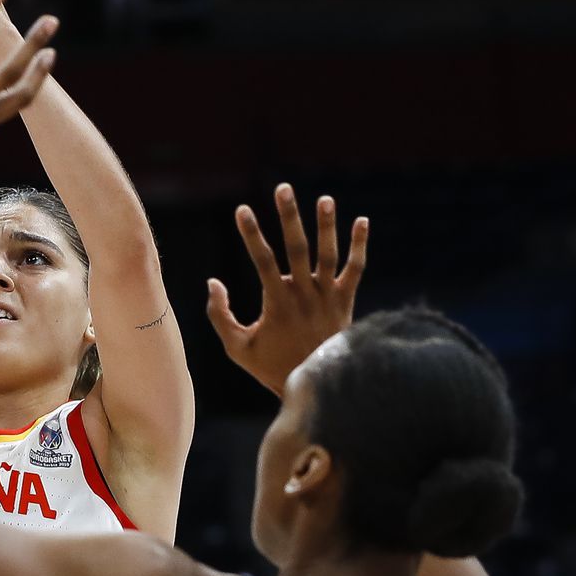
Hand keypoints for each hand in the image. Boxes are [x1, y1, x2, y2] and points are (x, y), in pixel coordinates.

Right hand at [206, 183, 368, 395]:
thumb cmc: (273, 367)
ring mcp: (328, 297)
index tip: (241, 209)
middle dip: (289, 216)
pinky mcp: (346, 302)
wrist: (319, 387)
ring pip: (328, 255)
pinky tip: (363, 221)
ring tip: (326, 199)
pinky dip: (359, 246)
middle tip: (283, 188)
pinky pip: (356, 270)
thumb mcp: (237, 348)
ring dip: (327, 226)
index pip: (262, 260)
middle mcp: (304, 295)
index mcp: (277, 302)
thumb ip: (220, 315)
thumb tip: (213, 282)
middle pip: (297, 248)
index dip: (251, 234)